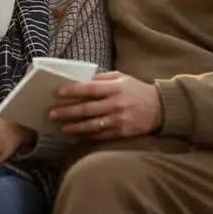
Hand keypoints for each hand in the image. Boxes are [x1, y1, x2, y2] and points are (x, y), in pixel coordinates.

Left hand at [48, 71, 162, 139]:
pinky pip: (101, 136)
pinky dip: (88, 136)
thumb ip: (102, 78)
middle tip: (52, 113)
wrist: (160, 108)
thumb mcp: (122, 78)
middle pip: (86, 109)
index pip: (89, 89)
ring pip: (91, 125)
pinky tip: (77, 135)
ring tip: (61, 128)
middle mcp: (116, 104)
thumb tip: (81, 80)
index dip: (72, 91)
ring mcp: (119, 120)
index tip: (57, 93)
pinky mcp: (122, 132)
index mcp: (115, 88)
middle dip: (67, 112)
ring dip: (74, 127)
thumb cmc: (137, 90)